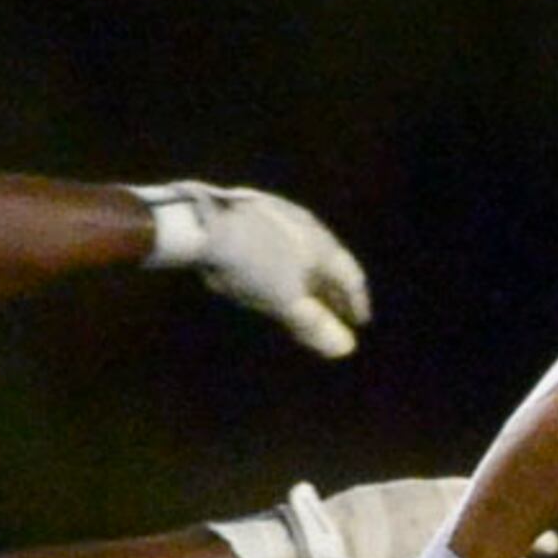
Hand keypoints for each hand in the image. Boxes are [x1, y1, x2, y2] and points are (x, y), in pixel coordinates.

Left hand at [138, 181, 372, 357]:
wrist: (200, 222)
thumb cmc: (252, 265)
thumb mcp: (285, 302)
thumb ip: (315, 325)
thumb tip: (345, 349)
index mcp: (321, 243)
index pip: (350, 276)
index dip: (356, 302)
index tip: (358, 322)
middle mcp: (303, 223)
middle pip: (325, 261)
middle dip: (329, 289)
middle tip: (332, 310)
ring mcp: (272, 211)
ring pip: (297, 248)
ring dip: (302, 274)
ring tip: (298, 293)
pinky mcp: (242, 207)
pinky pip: (271, 240)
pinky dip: (276, 261)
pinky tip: (263, 270)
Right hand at [276, 480, 555, 557]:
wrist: (329, 539)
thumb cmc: (351, 518)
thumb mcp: (388, 499)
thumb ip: (417, 502)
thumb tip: (432, 504)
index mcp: (431, 493)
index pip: (480, 493)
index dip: (510, 500)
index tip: (535, 504)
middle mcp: (442, 515)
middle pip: (498, 522)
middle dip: (526, 534)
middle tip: (554, 544)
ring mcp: (438, 542)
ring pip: (490, 553)